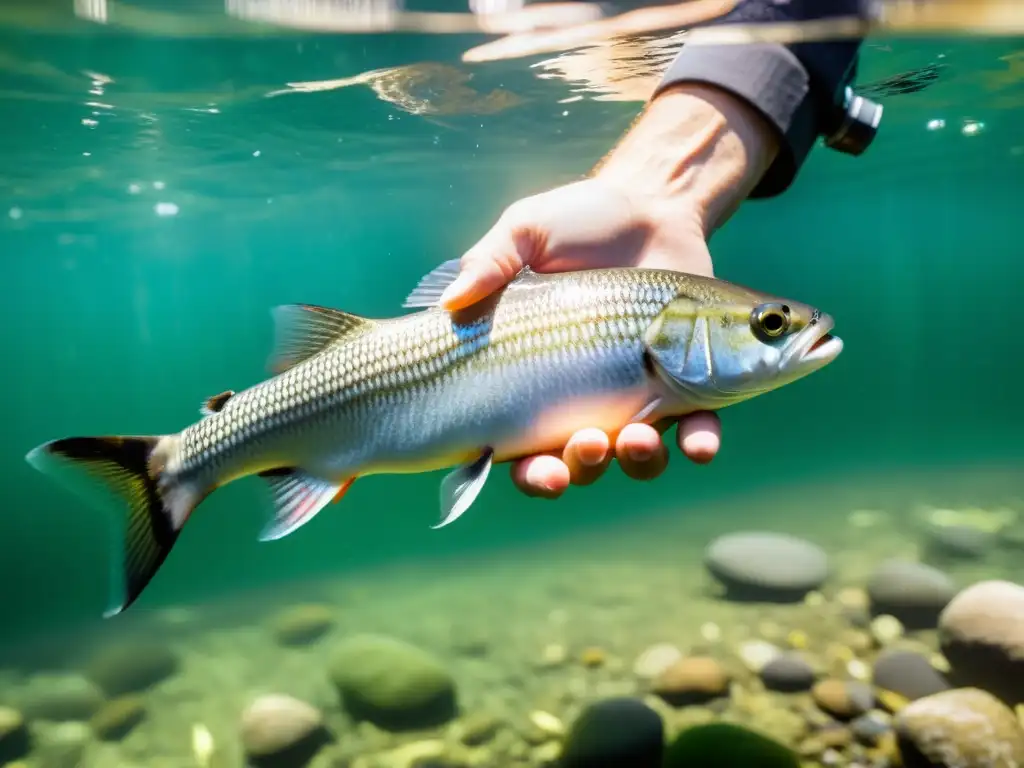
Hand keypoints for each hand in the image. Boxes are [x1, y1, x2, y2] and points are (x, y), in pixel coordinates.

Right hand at [438, 177, 720, 497]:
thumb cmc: (576, 221)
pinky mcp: (689, 384)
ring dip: (638, 460)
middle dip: (583, 467)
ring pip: (638, 458)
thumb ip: (487, 263)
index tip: (537, 470)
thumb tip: (451, 302)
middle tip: (587, 444)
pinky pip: (697, 429)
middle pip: (581, 465)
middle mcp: (587, 403)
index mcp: (539, 382)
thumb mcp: (523, 233)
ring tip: (638, 437)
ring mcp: (640, 397)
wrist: (649, 204)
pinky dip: (698, 443)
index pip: (526, 450)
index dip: (532, 474)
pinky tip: (697, 444)